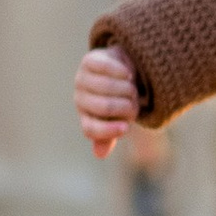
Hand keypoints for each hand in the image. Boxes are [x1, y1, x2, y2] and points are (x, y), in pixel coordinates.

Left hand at [74, 43, 142, 157]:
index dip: (107, 131)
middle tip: (135, 102)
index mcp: (86, 117)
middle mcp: (80, 98)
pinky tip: (128, 74)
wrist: (119, 70)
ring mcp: (82, 78)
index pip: (90, 129)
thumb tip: (100, 154)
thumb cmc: (120, 98)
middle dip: (126, 106)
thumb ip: (111, 134)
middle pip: (104, 107)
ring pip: (107, 87)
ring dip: (127, 88)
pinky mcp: (89, 60)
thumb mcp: (118, 118)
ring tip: (133, 88)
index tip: (126, 127)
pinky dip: (122, 72)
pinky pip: (107, 68)